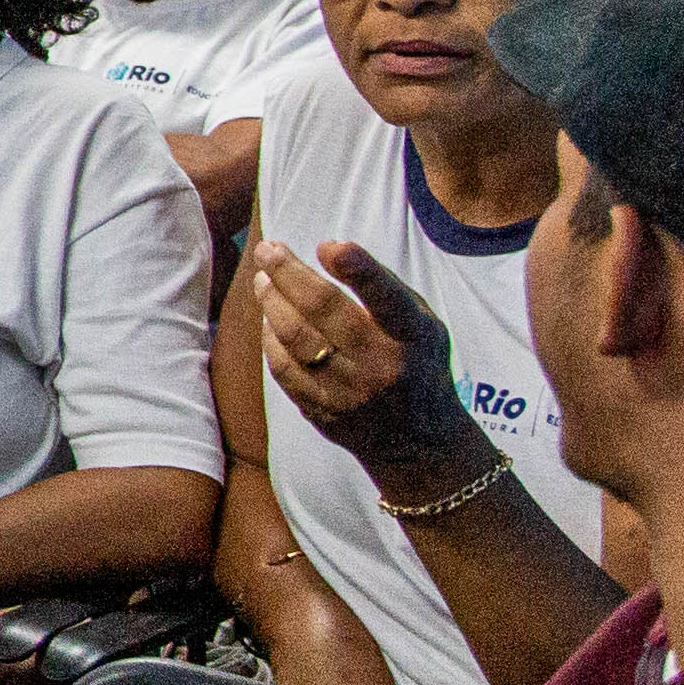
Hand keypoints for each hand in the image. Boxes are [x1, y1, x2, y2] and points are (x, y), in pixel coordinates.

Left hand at [263, 240, 493, 498]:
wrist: (418, 440)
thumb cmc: (415, 360)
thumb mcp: (421, 322)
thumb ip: (382, 287)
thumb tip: (327, 249)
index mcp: (413, 337)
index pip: (387, 300)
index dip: (359, 270)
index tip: (328, 244)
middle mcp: (381, 365)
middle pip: (326, 313)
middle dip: (290, 274)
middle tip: (267, 249)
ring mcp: (350, 392)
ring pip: (297, 339)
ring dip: (272, 303)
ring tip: (262, 279)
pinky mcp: (324, 411)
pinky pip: (285, 369)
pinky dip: (270, 339)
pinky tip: (267, 317)